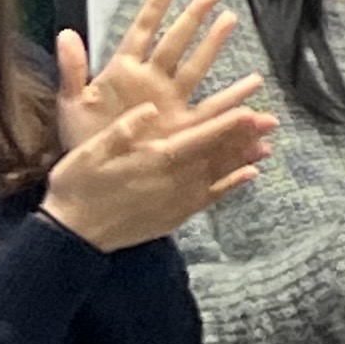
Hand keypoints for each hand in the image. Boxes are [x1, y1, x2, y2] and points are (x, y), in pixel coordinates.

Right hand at [41, 75, 272, 251]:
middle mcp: (173, 180)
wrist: (72, 234)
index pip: (199, 137)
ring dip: (244, 159)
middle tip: (272, 122)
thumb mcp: (90, 151)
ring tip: (267, 145)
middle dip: (245, 137)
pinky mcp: (175, 215)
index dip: (227, 123)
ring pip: (218, 174)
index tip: (251, 111)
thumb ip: (123, 130)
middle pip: (217, 154)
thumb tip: (150, 109)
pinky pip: (211, 198)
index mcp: (154, 159)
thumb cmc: (77, 186)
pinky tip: (249, 175)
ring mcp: (177, 200)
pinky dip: (232, 185)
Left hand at [55, 0, 238, 152]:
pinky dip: (233, 97)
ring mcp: (170, 100)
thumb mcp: (71, 104)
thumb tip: (65, 33)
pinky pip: (211, 106)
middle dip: (193, 16)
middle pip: (175, 41)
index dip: (156, 6)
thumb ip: (72, 69)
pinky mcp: (183, 124)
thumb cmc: (83, 139)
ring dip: (212, 43)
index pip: (142, 30)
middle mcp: (152, 81)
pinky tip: (252, 84)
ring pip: (195, 64)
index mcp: (123, 71)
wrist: (95, 175)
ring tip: (229, 20)